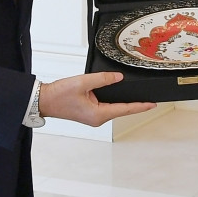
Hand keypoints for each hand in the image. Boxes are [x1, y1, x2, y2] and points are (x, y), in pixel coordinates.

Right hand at [38, 72, 156, 126]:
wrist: (45, 100)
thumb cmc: (59, 95)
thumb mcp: (83, 82)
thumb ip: (103, 79)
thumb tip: (118, 78)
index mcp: (98, 114)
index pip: (125, 109)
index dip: (140, 106)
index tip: (152, 104)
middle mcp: (97, 118)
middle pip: (121, 109)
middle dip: (134, 103)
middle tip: (148, 97)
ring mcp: (93, 117)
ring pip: (113, 108)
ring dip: (123, 101)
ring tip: (136, 95)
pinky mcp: (89, 113)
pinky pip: (106, 106)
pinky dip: (113, 100)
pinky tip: (117, 93)